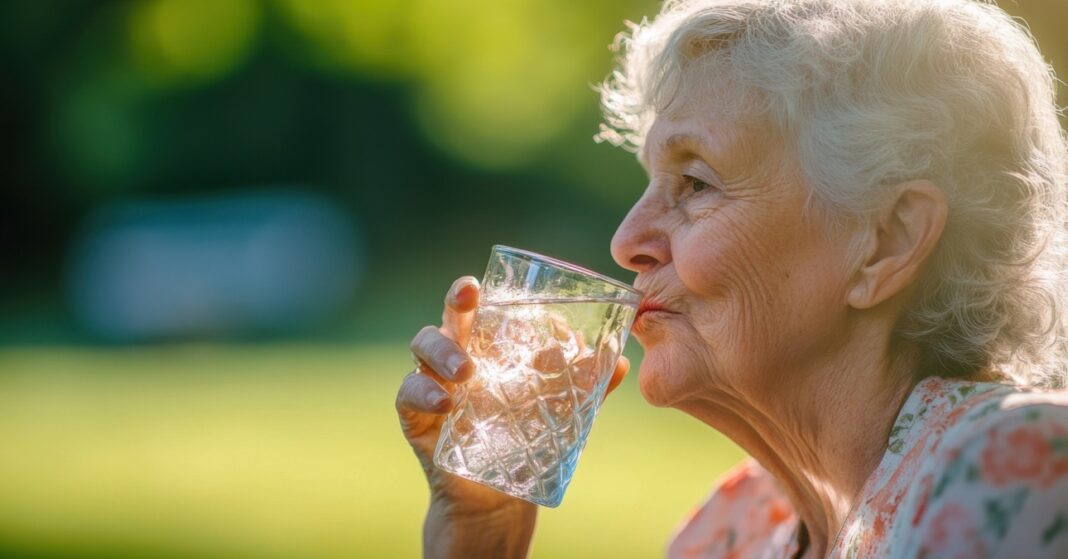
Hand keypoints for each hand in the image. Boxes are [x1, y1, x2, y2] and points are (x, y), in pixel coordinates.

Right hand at [396, 276, 630, 556]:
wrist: (500, 500)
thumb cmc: (527, 443)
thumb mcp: (560, 415)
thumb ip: (586, 388)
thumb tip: (620, 361)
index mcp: (490, 347)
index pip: (480, 308)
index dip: (475, 290)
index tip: (481, 283)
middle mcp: (457, 356)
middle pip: (450, 316)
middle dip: (456, 302)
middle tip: (470, 300)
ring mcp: (434, 383)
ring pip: (423, 346)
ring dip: (443, 351)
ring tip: (466, 372)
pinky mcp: (417, 417)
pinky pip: (407, 394)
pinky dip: (422, 393)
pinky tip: (443, 403)